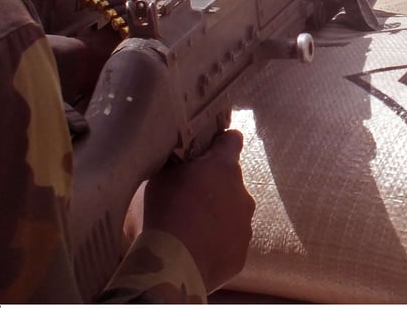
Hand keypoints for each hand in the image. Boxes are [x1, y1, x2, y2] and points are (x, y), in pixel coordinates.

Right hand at [141, 130, 255, 291]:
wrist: (172, 265)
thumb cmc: (163, 213)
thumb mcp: (161, 177)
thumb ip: (177, 164)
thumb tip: (179, 157)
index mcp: (223, 167)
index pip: (231, 140)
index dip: (219, 143)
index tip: (208, 149)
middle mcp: (242, 194)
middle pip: (229, 182)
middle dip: (212, 187)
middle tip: (185, 200)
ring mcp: (245, 226)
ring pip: (232, 214)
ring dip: (215, 217)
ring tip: (188, 231)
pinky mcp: (240, 255)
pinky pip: (229, 244)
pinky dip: (215, 245)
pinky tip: (193, 252)